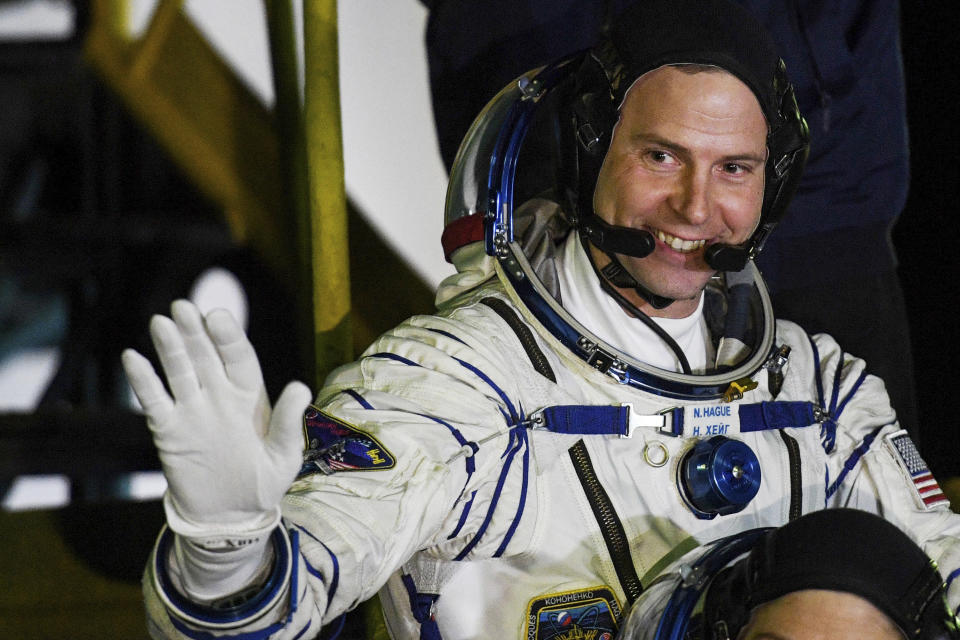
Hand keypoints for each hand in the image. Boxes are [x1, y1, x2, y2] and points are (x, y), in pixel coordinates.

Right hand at [122, 300, 311, 545]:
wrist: (231, 516)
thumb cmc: (265, 482)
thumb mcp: (285, 456)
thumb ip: (288, 422)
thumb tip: (300, 386)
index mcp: (251, 396)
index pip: (239, 358)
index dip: (228, 338)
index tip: (217, 317)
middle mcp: (220, 396)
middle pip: (206, 356)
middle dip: (194, 332)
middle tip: (183, 307)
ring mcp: (193, 411)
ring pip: (179, 371)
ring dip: (169, 348)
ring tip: (160, 323)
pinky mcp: (169, 430)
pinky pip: (154, 401)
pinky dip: (144, 381)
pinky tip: (132, 358)